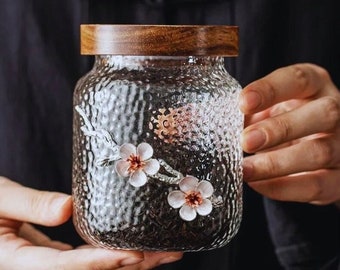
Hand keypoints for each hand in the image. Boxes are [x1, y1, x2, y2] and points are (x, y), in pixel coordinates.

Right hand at [0, 177, 181, 269]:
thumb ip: (29, 204)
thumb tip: (69, 209)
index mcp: (15, 263)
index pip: (62, 267)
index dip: (100, 262)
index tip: (134, 254)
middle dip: (131, 265)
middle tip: (168, 252)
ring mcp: (45, 266)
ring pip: (92, 269)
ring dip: (129, 261)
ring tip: (164, 250)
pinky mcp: (51, 259)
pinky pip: (86, 260)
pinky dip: (112, 254)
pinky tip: (134, 246)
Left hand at [239, 63, 339, 204]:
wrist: (314, 151)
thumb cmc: (282, 122)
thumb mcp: (265, 109)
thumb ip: (241, 112)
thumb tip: (194, 119)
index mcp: (315, 86)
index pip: (298, 79)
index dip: (270, 89)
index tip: (243, 103)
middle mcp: (335, 112)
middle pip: (322, 114)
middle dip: (280, 128)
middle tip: (246, 141)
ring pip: (319, 152)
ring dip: (277, 163)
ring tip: (245, 169)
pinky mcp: (338, 179)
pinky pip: (315, 185)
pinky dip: (283, 187)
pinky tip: (257, 184)